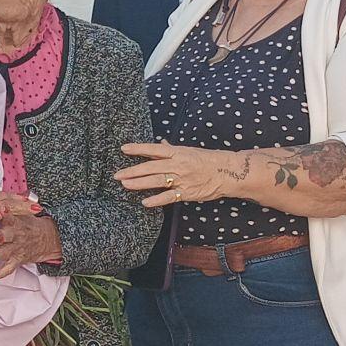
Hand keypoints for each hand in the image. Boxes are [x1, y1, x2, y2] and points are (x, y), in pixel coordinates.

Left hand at [0, 209, 60, 280]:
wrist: (46, 238)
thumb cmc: (27, 222)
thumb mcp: (18, 208)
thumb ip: (2, 199)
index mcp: (16, 220)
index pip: (10, 215)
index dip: (4, 213)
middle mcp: (17, 234)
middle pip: (9, 235)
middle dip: (1, 236)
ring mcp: (17, 248)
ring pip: (7, 252)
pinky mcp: (17, 259)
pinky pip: (9, 268)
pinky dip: (1, 273)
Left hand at [115, 141, 235, 208]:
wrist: (228, 172)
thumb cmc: (208, 160)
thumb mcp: (189, 151)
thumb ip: (172, 149)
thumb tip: (161, 143)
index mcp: (178, 153)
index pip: (154, 149)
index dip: (138, 148)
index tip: (124, 149)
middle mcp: (177, 165)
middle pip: (151, 167)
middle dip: (133, 171)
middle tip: (117, 175)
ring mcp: (181, 179)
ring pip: (156, 181)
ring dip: (139, 183)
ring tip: (125, 185)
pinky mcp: (186, 193)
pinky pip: (169, 197)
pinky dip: (156, 200)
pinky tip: (144, 202)